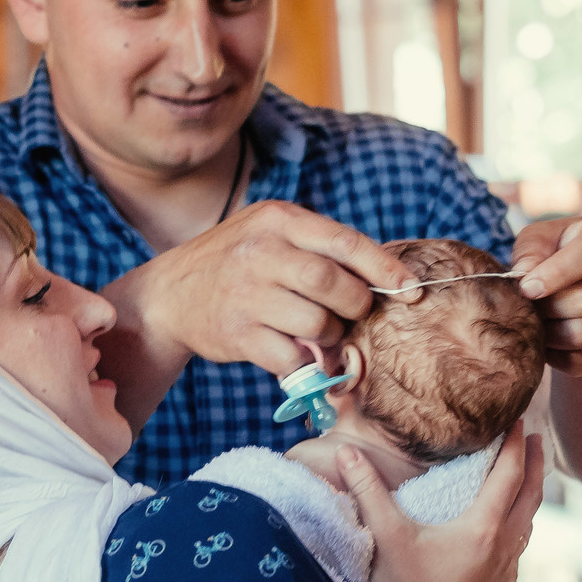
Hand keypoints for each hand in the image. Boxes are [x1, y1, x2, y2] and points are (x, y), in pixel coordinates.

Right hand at [128, 200, 410, 377]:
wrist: (169, 295)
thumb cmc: (236, 263)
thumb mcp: (270, 234)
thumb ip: (318, 247)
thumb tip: (385, 277)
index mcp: (277, 220)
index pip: (345, 242)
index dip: (385, 268)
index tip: (412, 288)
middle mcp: (260, 252)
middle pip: (334, 285)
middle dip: (356, 305)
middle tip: (353, 313)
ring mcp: (246, 294)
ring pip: (318, 323)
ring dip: (330, 336)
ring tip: (319, 332)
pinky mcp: (237, 334)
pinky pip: (292, 356)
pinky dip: (303, 361)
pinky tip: (295, 352)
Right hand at [337, 423, 541, 581]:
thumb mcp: (386, 539)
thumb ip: (368, 492)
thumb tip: (347, 454)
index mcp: (482, 528)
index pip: (509, 474)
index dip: (516, 444)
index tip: (519, 419)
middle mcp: (503, 546)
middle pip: (531, 495)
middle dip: (535, 463)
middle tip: (535, 438)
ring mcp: (505, 571)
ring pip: (529, 522)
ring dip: (530, 494)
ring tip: (527, 477)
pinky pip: (519, 546)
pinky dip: (520, 524)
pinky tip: (509, 528)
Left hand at [511, 215, 581, 377]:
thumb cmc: (556, 254)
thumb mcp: (540, 239)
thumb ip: (530, 252)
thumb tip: (526, 278)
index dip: (557, 272)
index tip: (528, 288)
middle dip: (548, 308)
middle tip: (528, 308)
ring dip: (551, 335)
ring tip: (537, 324)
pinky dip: (560, 358)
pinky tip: (549, 344)